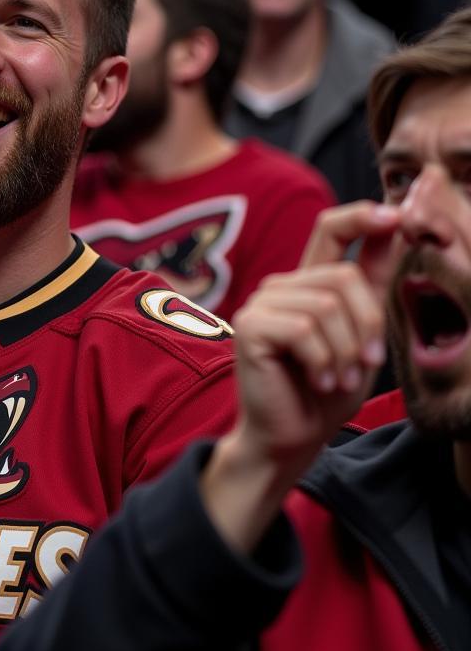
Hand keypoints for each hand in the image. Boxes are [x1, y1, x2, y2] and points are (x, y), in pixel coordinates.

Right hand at [234, 202, 397, 464]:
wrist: (291, 436)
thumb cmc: (327, 390)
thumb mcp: (363, 334)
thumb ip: (373, 286)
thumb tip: (400, 230)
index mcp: (310, 283)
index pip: (332, 228)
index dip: (363, 215)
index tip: (399, 215)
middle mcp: (282, 285)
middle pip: (342, 276)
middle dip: (368, 324)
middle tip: (368, 363)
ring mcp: (262, 304)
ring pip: (327, 306)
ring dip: (346, 350)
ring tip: (339, 377)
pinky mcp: (251, 326)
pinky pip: (304, 329)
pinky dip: (323, 360)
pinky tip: (319, 379)